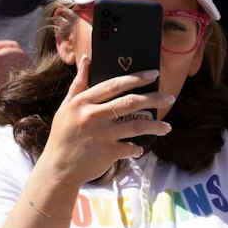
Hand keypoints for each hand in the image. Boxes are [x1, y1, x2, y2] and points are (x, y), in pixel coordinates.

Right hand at [33, 57, 172, 188]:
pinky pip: (131, 147)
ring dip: (156, 126)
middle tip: (170, 97)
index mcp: (83, 102)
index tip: (154, 74)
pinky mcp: (108, 152)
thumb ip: (79, 83)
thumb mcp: (66, 107)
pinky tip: (142, 147)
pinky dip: (138, 148)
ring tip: (167, 127)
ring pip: (138, 125)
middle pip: (131, 102)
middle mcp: (93, 116)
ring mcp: (102, 135)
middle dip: (154, 98)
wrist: (58, 168)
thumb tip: (87, 58)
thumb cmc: (63, 135)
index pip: (114, 85)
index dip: (137, 78)